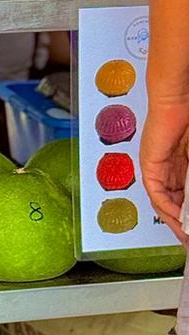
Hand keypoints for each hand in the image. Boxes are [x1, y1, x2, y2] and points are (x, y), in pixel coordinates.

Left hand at [140, 101, 188, 241]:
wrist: (179, 99)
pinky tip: (178, 219)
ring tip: (186, 235)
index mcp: (180, 165)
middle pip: (174, 203)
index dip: (188, 213)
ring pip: (164, 202)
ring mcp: (156, 168)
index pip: (183, 197)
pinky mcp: (150, 165)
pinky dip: (167, 208)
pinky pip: (157, 194)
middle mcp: (166, 169)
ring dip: (175, 220)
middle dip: (183, 222)